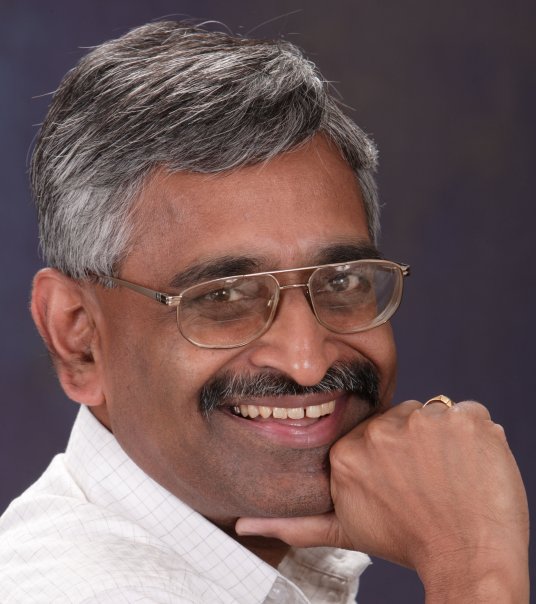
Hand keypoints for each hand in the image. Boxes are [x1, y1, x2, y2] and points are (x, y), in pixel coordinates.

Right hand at [236, 400, 528, 601]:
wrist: (468, 559)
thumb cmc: (407, 542)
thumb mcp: (343, 530)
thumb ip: (293, 524)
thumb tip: (242, 525)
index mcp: (348, 452)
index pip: (375, 430)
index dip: (393, 453)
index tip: (403, 479)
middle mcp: (380, 430)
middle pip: (403, 418)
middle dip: (416, 444)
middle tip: (427, 480)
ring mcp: (424, 421)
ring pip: (434, 415)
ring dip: (444, 439)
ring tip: (448, 475)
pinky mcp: (465, 419)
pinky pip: (469, 412)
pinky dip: (475, 436)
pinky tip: (471, 465)